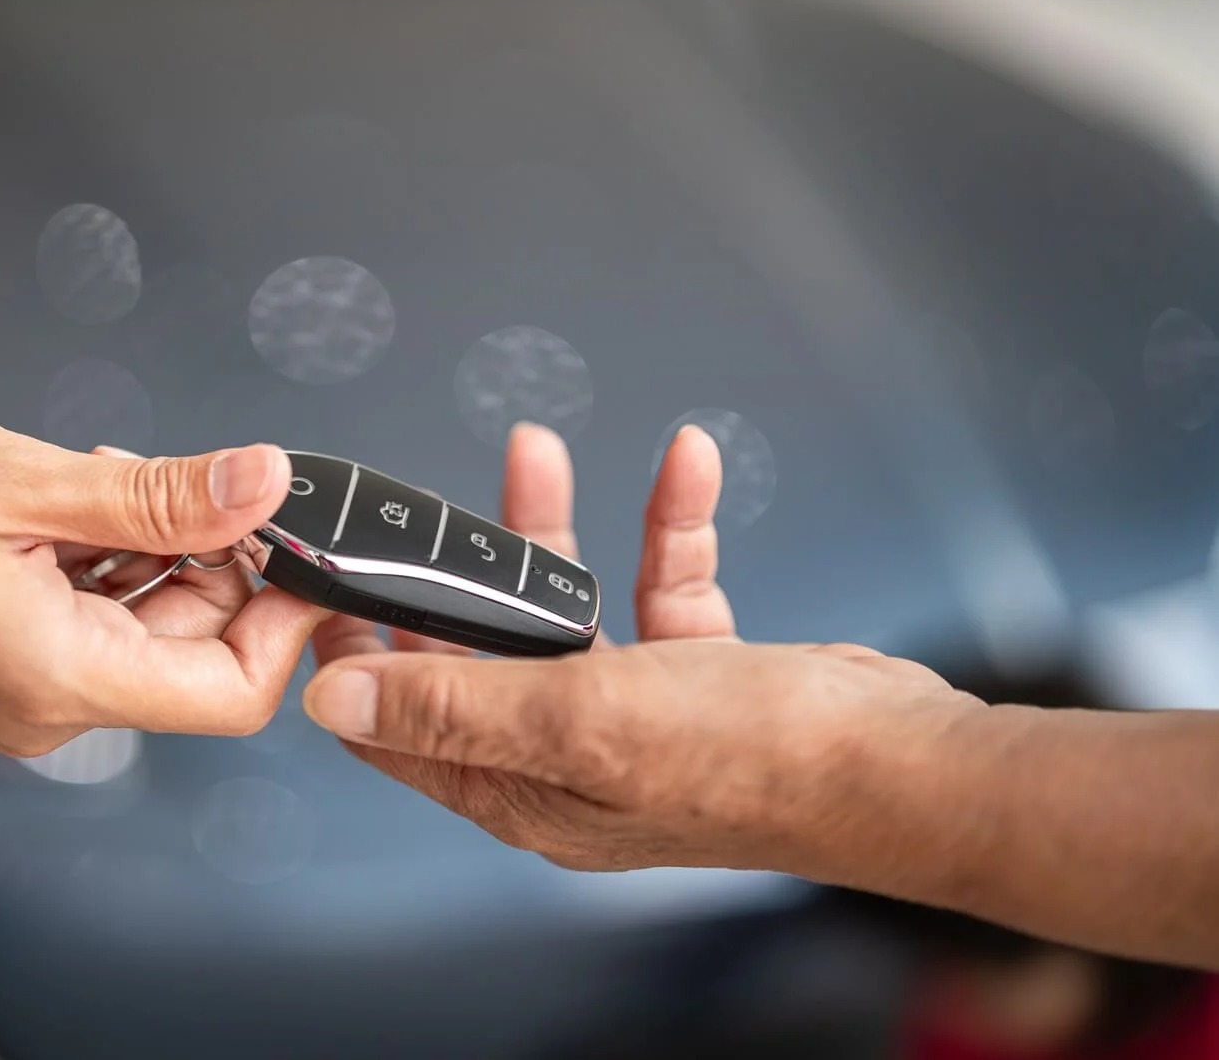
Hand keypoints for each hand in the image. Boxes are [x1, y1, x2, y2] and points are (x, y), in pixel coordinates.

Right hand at [0, 408, 325, 754]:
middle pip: (190, 653)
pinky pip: (85, 625)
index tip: (289, 539)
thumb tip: (267, 483)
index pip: (231, 693)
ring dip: (152, 552)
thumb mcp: (21, 480)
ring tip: (104, 480)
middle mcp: (42, 712)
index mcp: (55, 678)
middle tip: (186, 479)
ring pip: (140, 630)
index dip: (279, 617)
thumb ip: (160, 494)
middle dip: (212, 561)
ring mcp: (15, 699)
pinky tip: (72, 504)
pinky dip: (102, 564)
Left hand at [302, 423, 974, 873]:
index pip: (402, 723)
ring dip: (552, 529)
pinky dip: (666, 527)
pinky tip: (684, 462)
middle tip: (432, 499)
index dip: (359, 651)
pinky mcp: (696, 676)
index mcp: (520, 788)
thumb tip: (332, 701)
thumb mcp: (578, 721)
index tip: (336, 575)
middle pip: (479, 651)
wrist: (902, 764)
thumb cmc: (750, 760)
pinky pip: (659, 587)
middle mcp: (566, 757)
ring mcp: (633, 716)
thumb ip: (454, 704)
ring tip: (534, 447)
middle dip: (459, 568)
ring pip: (566, 607)